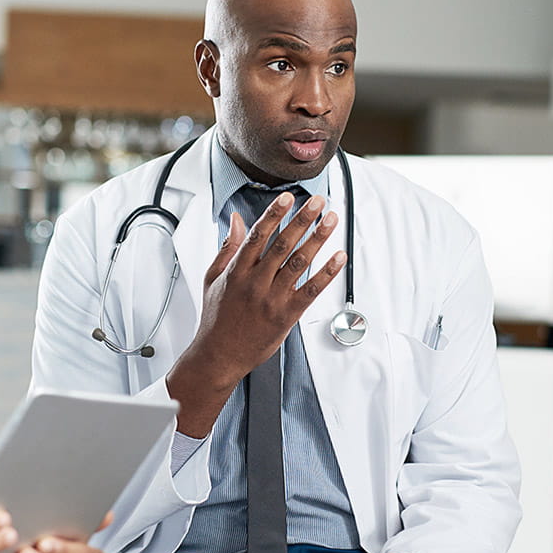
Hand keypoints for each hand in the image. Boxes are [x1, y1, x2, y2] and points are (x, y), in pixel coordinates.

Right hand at [168, 193, 343, 436]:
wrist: (219, 355)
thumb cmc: (216, 317)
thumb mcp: (214, 278)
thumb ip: (228, 247)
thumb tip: (237, 219)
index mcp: (236, 271)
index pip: (258, 235)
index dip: (273, 214)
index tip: (287, 197)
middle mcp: (255, 282)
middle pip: (282, 244)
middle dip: (302, 219)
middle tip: (317, 200)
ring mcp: (272, 299)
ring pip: (299, 262)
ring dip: (317, 238)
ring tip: (331, 220)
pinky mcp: (287, 315)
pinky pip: (311, 290)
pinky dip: (327, 273)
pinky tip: (339, 257)